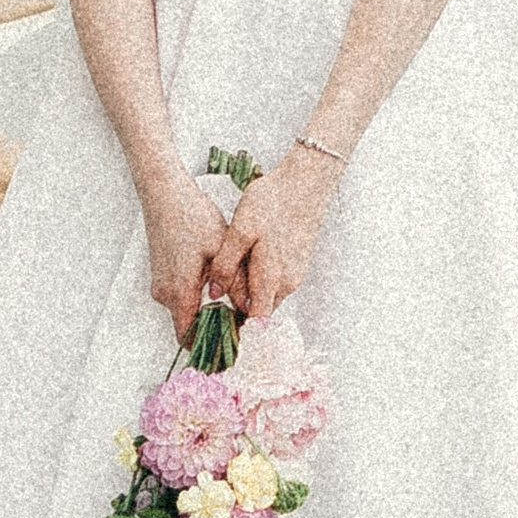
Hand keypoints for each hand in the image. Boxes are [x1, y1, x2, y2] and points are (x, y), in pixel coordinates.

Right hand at [140, 170, 235, 341]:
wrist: (164, 194)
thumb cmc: (191, 216)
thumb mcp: (222, 248)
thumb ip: (236, 282)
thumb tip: (251, 308)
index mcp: (179, 292)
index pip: (189, 338)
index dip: (210, 346)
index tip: (233, 346)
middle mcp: (164, 294)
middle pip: (188, 326)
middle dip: (213, 329)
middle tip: (241, 325)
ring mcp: (160, 284)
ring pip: (185, 310)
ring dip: (207, 311)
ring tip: (235, 303)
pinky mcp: (161, 274)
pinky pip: (180, 296)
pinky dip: (198, 298)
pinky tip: (218, 284)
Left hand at [223, 152, 338, 322]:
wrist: (307, 180)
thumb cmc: (273, 201)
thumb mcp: (240, 230)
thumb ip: (226, 265)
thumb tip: (214, 293)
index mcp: (271, 279)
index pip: (256, 324)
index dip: (238, 334)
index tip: (216, 337)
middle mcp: (287, 283)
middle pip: (259, 312)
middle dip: (237, 315)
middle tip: (210, 309)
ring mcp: (294, 273)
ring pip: (266, 296)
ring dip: (247, 296)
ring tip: (221, 285)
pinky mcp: (297, 262)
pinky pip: (273, 282)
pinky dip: (257, 282)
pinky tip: (243, 264)